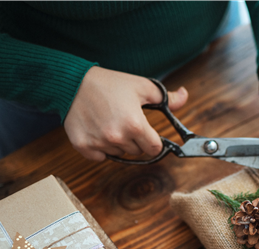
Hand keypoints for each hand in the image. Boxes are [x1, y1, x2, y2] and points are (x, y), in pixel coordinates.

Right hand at [64, 67, 187, 160]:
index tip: (149, 135)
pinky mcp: (84, 147)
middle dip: (135, 140)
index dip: (154, 142)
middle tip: (125, 121)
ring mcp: (100, 143)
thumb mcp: (141, 86)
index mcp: (135, 124)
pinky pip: (100, 157)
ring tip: (109, 122)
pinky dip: (100, 148)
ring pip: (119, 154)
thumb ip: (166, 97)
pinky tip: (97, 129)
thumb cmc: (109, 83)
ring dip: (118, 143)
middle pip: (137, 152)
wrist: (73, 82)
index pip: (154, 148)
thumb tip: (184, 96)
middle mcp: (118, 137)